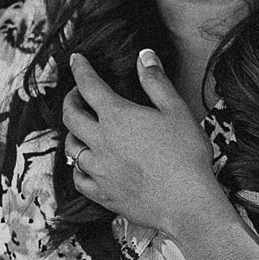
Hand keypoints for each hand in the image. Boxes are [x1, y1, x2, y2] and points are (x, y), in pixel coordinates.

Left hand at [61, 49, 218, 241]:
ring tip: (81, 130)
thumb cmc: (186, 156)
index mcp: (117, 117)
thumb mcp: (177, 110)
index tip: (76, 60)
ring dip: (73, 134)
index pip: (89, 85)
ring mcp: (99, 170)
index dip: (80, 69)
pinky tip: (84, 166)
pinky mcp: (103, 195)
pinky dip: (77, 168)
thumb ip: (156, 81)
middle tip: (76, 95)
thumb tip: (144, 56)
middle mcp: (101, 142)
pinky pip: (78, 179)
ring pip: (71, 148)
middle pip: (70, 116)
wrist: (188, 203)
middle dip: (70, 101)